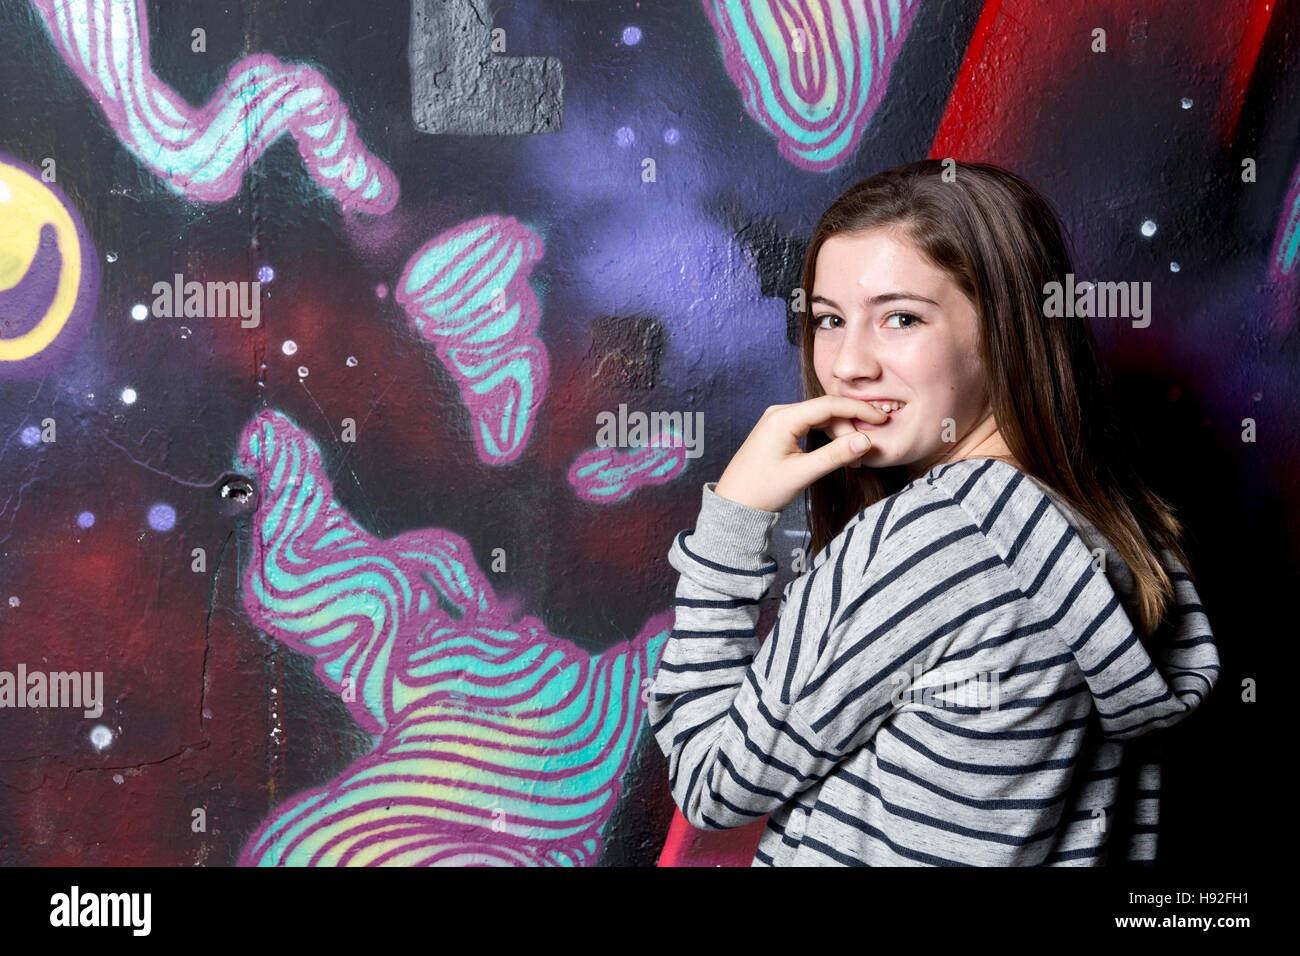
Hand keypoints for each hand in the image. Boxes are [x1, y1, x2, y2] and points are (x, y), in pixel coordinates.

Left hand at [712, 396, 888, 511]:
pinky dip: (827, 438)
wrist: (734, 503)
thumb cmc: (762, 490)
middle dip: (848, 430)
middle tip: (862, 456)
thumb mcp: (802, 474)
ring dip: (839, 435)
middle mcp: (780, 412)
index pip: (830, 404)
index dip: (858, 410)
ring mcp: (778, 420)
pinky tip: (837, 454)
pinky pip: (810, 425)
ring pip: (820, 418)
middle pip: (827, 411)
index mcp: (783, 418)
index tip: (881, 420)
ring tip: (851, 461)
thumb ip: (835, 456)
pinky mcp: (779, 430)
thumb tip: (865, 441)